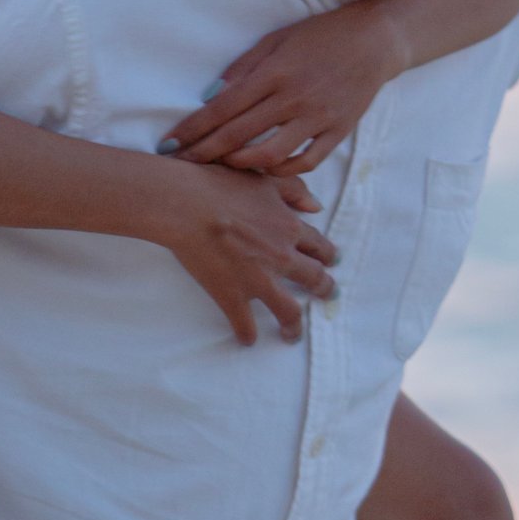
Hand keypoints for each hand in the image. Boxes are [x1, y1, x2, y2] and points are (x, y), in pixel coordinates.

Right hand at [156, 159, 338, 343]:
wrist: (187, 204)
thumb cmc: (221, 184)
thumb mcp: (265, 179)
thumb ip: (294, 191)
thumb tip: (317, 207)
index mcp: (289, 227)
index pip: (319, 246)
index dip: (327, 255)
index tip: (331, 261)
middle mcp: (281, 257)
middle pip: (314, 279)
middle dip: (324, 289)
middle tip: (326, 295)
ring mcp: (258, 280)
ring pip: (288, 310)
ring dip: (294, 324)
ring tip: (293, 334)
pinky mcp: (232, 295)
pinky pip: (245, 323)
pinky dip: (247, 334)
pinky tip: (247, 340)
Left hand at [162, 0, 407, 175]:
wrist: (374, 41)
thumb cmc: (321, 36)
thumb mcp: (278, 39)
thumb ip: (244, 67)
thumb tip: (211, 96)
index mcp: (274, 72)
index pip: (223, 108)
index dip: (192, 129)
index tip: (169, 145)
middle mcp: (293, 97)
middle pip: (238, 135)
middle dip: (204, 153)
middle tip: (181, 166)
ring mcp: (317, 117)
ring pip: (270, 155)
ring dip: (241, 165)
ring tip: (224, 166)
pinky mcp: (338, 131)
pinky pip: (305, 162)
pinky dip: (281, 170)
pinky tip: (266, 168)